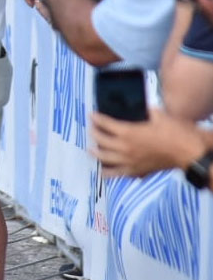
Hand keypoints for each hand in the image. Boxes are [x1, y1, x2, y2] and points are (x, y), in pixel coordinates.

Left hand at [91, 109, 206, 177]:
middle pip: (101, 140)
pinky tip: (101, 170)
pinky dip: (107, 171)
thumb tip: (137, 106)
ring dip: (96, 152)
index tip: (92, 115)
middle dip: (94, 133)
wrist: (189, 153)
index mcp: (128, 133)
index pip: (105, 124)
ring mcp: (129, 162)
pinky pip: (116, 173)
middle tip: (91, 128)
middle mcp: (125, 148)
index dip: (97, 118)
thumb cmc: (176, 132)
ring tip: (90, 148)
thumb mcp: (158, 114)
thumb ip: (143, 110)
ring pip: (105, 158)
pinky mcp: (136, 172)